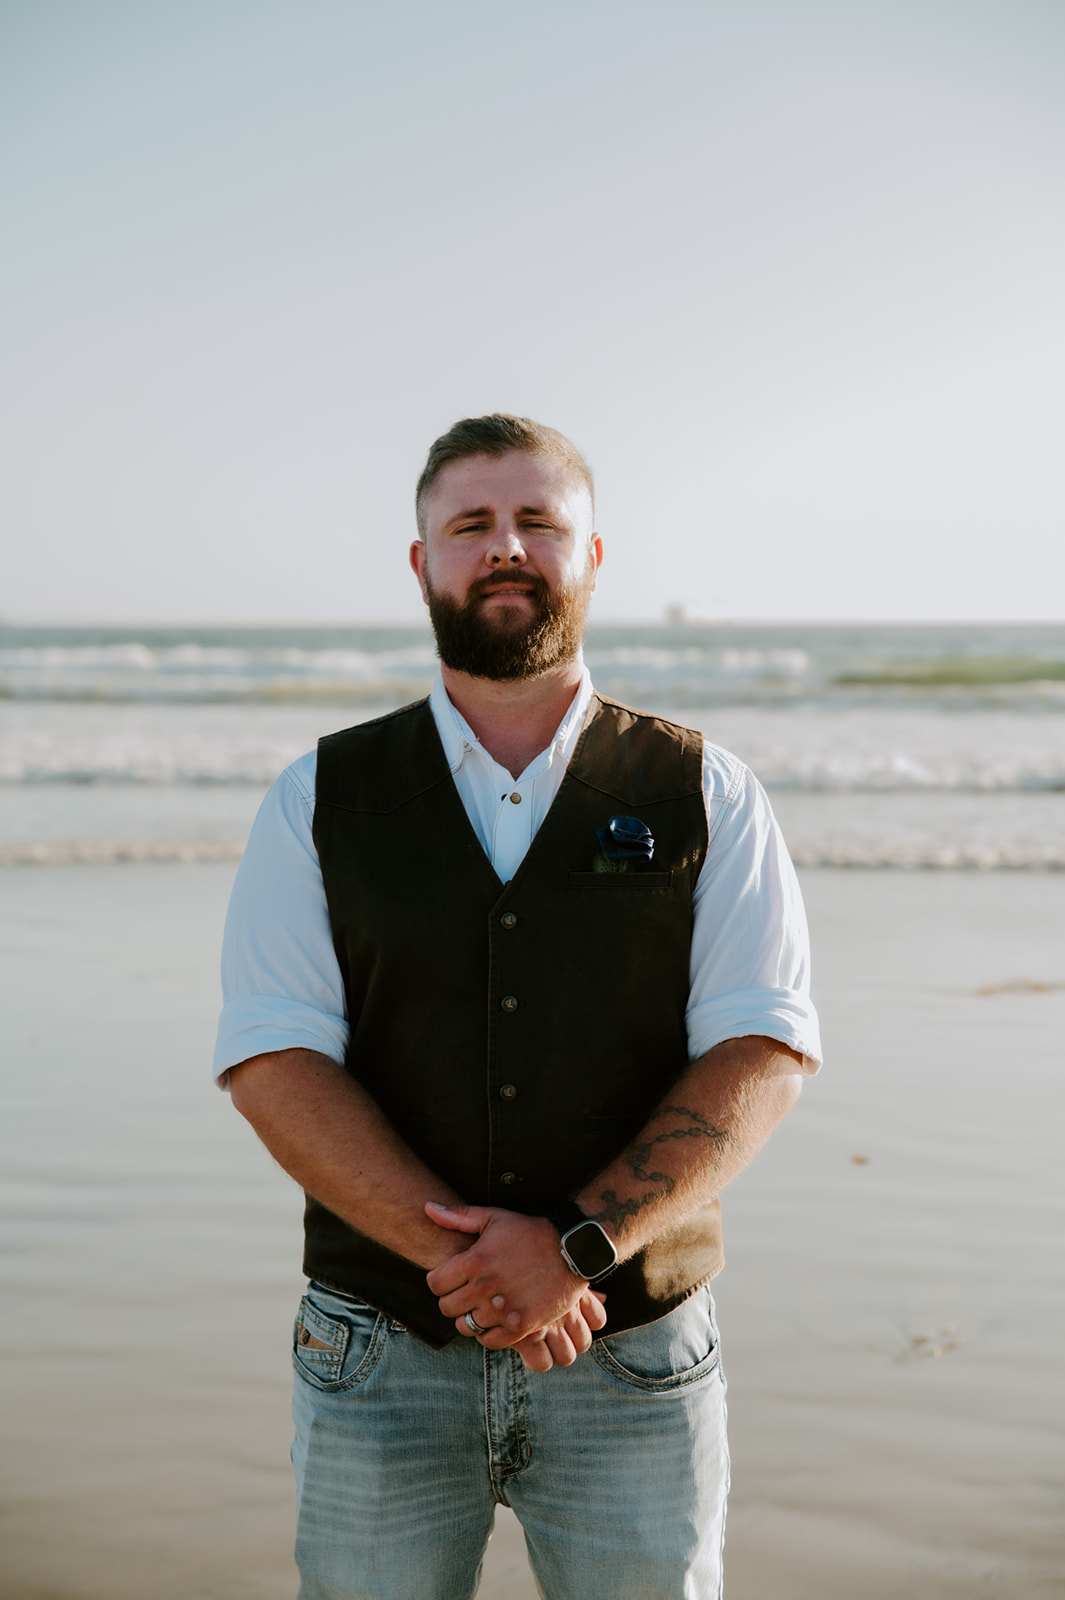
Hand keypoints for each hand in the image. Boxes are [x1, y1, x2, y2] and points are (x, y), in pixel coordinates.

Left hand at [424, 1201, 606, 1359]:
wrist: (572, 1249)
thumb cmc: (530, 1231)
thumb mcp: (494, 1218)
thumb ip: (458, 1216)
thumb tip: (427, 1208)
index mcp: (474, 1261)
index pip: (435, 1284)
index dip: (439, 1281)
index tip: (450, 1279)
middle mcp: (485, 1288)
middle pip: (447, 1308)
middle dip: (453, 1300)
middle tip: (465, 1293)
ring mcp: (503, 1309)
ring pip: (467, 1327)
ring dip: (470, 1318)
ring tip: (481, 1306)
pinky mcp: (521, 1326)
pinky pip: (489, 1341)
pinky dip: (488, 1334)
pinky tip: (495, 1320)